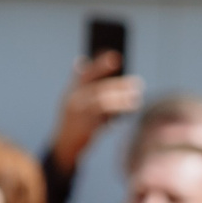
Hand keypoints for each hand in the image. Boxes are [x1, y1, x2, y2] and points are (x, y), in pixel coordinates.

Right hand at [50, 51, 145, 171]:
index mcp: (72, 90)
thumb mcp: (74, 99)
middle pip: (98, 89)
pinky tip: (128, 111)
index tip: (116, 57)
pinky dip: (115, 114)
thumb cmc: (73, 119)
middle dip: (118, 85)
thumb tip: (82, 60)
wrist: (64, 145)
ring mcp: (78, 115)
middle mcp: (74, 100)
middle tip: (137, 83)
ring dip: (120, 100)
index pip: (87, 74)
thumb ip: (79, 81)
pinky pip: (102, 119)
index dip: (100, 65)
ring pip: (101, 103)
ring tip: (136, 99)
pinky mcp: (85, 128)